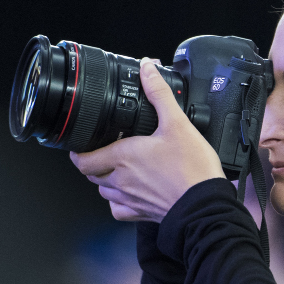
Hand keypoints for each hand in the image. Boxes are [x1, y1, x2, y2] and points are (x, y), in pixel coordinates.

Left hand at [70, 58, 224, 221]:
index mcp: (123, 156)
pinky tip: (131, 191)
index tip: (83, 143)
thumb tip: (147, 70)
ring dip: (105, 180)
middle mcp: (121, 180)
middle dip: (94, 161)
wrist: (205, 203)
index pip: (82, 159)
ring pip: (103, 191)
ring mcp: (129, 199)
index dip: (78, 151)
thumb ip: (159, 94)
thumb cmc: (192, 168)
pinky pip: (118, 210)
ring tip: (119, 168)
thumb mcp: (177, 123)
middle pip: (91, 173)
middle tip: (105, 150)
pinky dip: (119, 202)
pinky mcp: (141, 214)